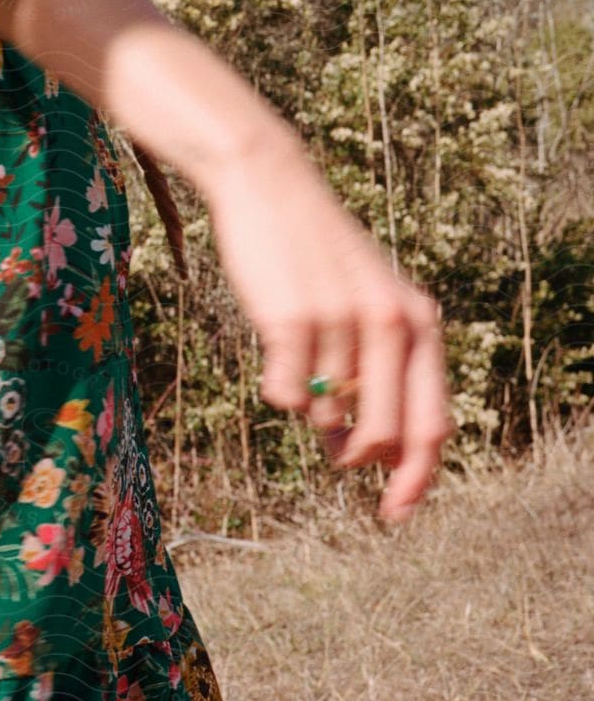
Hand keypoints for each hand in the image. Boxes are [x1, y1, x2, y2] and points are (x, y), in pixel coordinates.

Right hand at [202, 134, 454, 523]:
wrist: (268, 186)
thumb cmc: (314, 254)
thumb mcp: (365, 304)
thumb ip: (377, 373)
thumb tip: (356, 457)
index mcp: (420, 323)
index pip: (432, 425)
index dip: (416, 479)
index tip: (395, 515)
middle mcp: (390, 325)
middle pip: (381, 435)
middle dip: (354, 457)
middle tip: (335, 455)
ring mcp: (342, 323)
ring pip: (324, 415)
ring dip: (308, 405)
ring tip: (298, 357)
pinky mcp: (292, 321)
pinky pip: (283, 397)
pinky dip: (274, 387)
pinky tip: (272, 350)